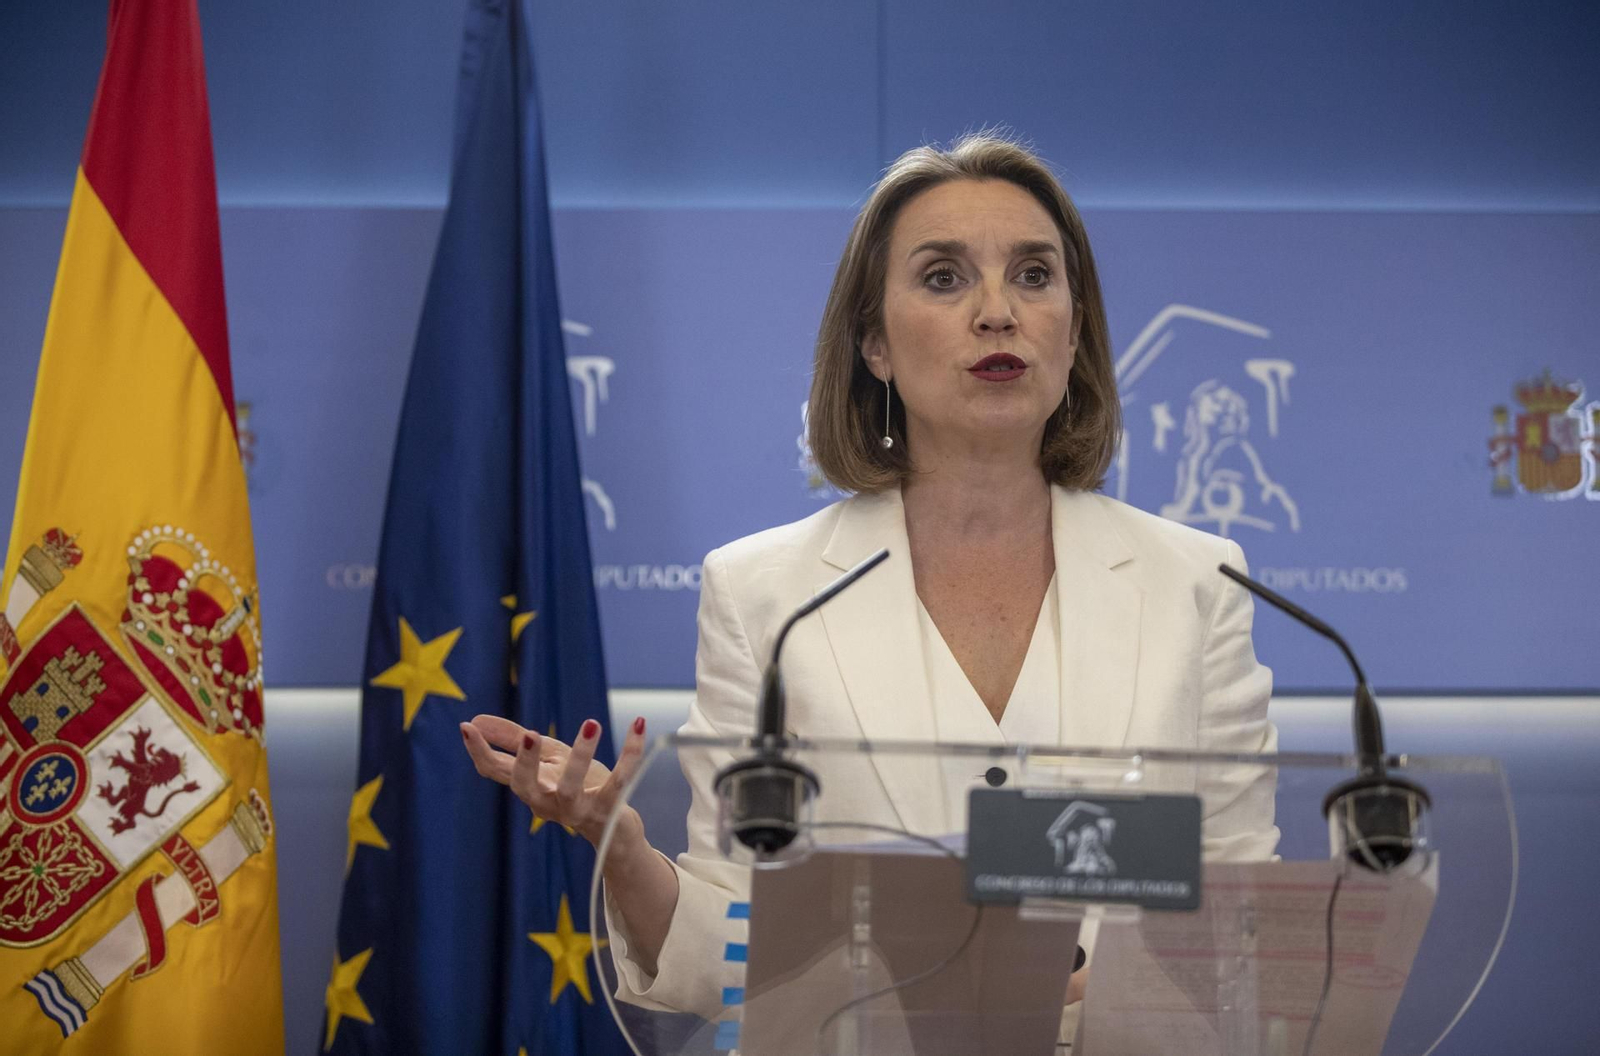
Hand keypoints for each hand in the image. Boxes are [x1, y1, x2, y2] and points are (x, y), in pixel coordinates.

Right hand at [460, 713, 646, 847]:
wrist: (614, 831)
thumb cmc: (576, 788)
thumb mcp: (546, 760)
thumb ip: (514, 741)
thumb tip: (476, 721)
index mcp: (529, 788)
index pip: (495, 771)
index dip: (479, 751)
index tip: (466, 727)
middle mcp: (547, 802)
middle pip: (525, 787)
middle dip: (525, 763)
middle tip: (529, 734)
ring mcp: (577, 809)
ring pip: (572, 789)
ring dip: (580, 756)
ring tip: (592, 723)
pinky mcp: (608, 808)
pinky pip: (620, 781)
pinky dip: (631, 753)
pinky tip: (639, 725)